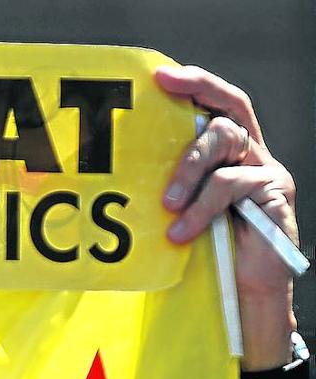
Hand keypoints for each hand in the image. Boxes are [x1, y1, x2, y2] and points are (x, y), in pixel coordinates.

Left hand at [155, 66, 298, 365]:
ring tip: (166, 206)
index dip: (196, 84)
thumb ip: (165, 187)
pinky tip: (181, 232)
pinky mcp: (275, 197)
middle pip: (229, 114)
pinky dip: (202, 208)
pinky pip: (233, 186)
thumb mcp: (181, 211)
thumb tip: (112, 177)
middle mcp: (254, 155)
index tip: (159, 77)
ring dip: (188, 171)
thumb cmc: (207, 250)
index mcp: (232, 152)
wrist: (244, 293)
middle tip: (157, 116)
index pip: (220, 103)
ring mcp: (267, 174)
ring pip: (227, 146)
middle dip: (193, 108)